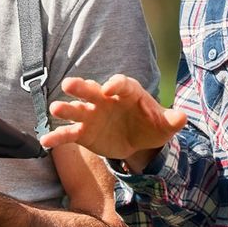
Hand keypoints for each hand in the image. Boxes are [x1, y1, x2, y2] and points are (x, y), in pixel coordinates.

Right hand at [40, 74, 187, 168]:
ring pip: (76, 109)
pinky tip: (45, 142)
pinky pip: (68, 134)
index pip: (121, 84)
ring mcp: (92, 115)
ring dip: (65, 108)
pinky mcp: (83, 133)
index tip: (109, 89)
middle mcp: (105, 100)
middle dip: (81, 87)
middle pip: (91, 90)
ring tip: (54, 108)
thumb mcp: (165, 124)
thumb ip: (173, 120)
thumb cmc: (151, 124)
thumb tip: (183, 117)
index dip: (115, 84)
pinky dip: (57, 137)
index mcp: (127, 92)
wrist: (138, 139)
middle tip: (69, 85)